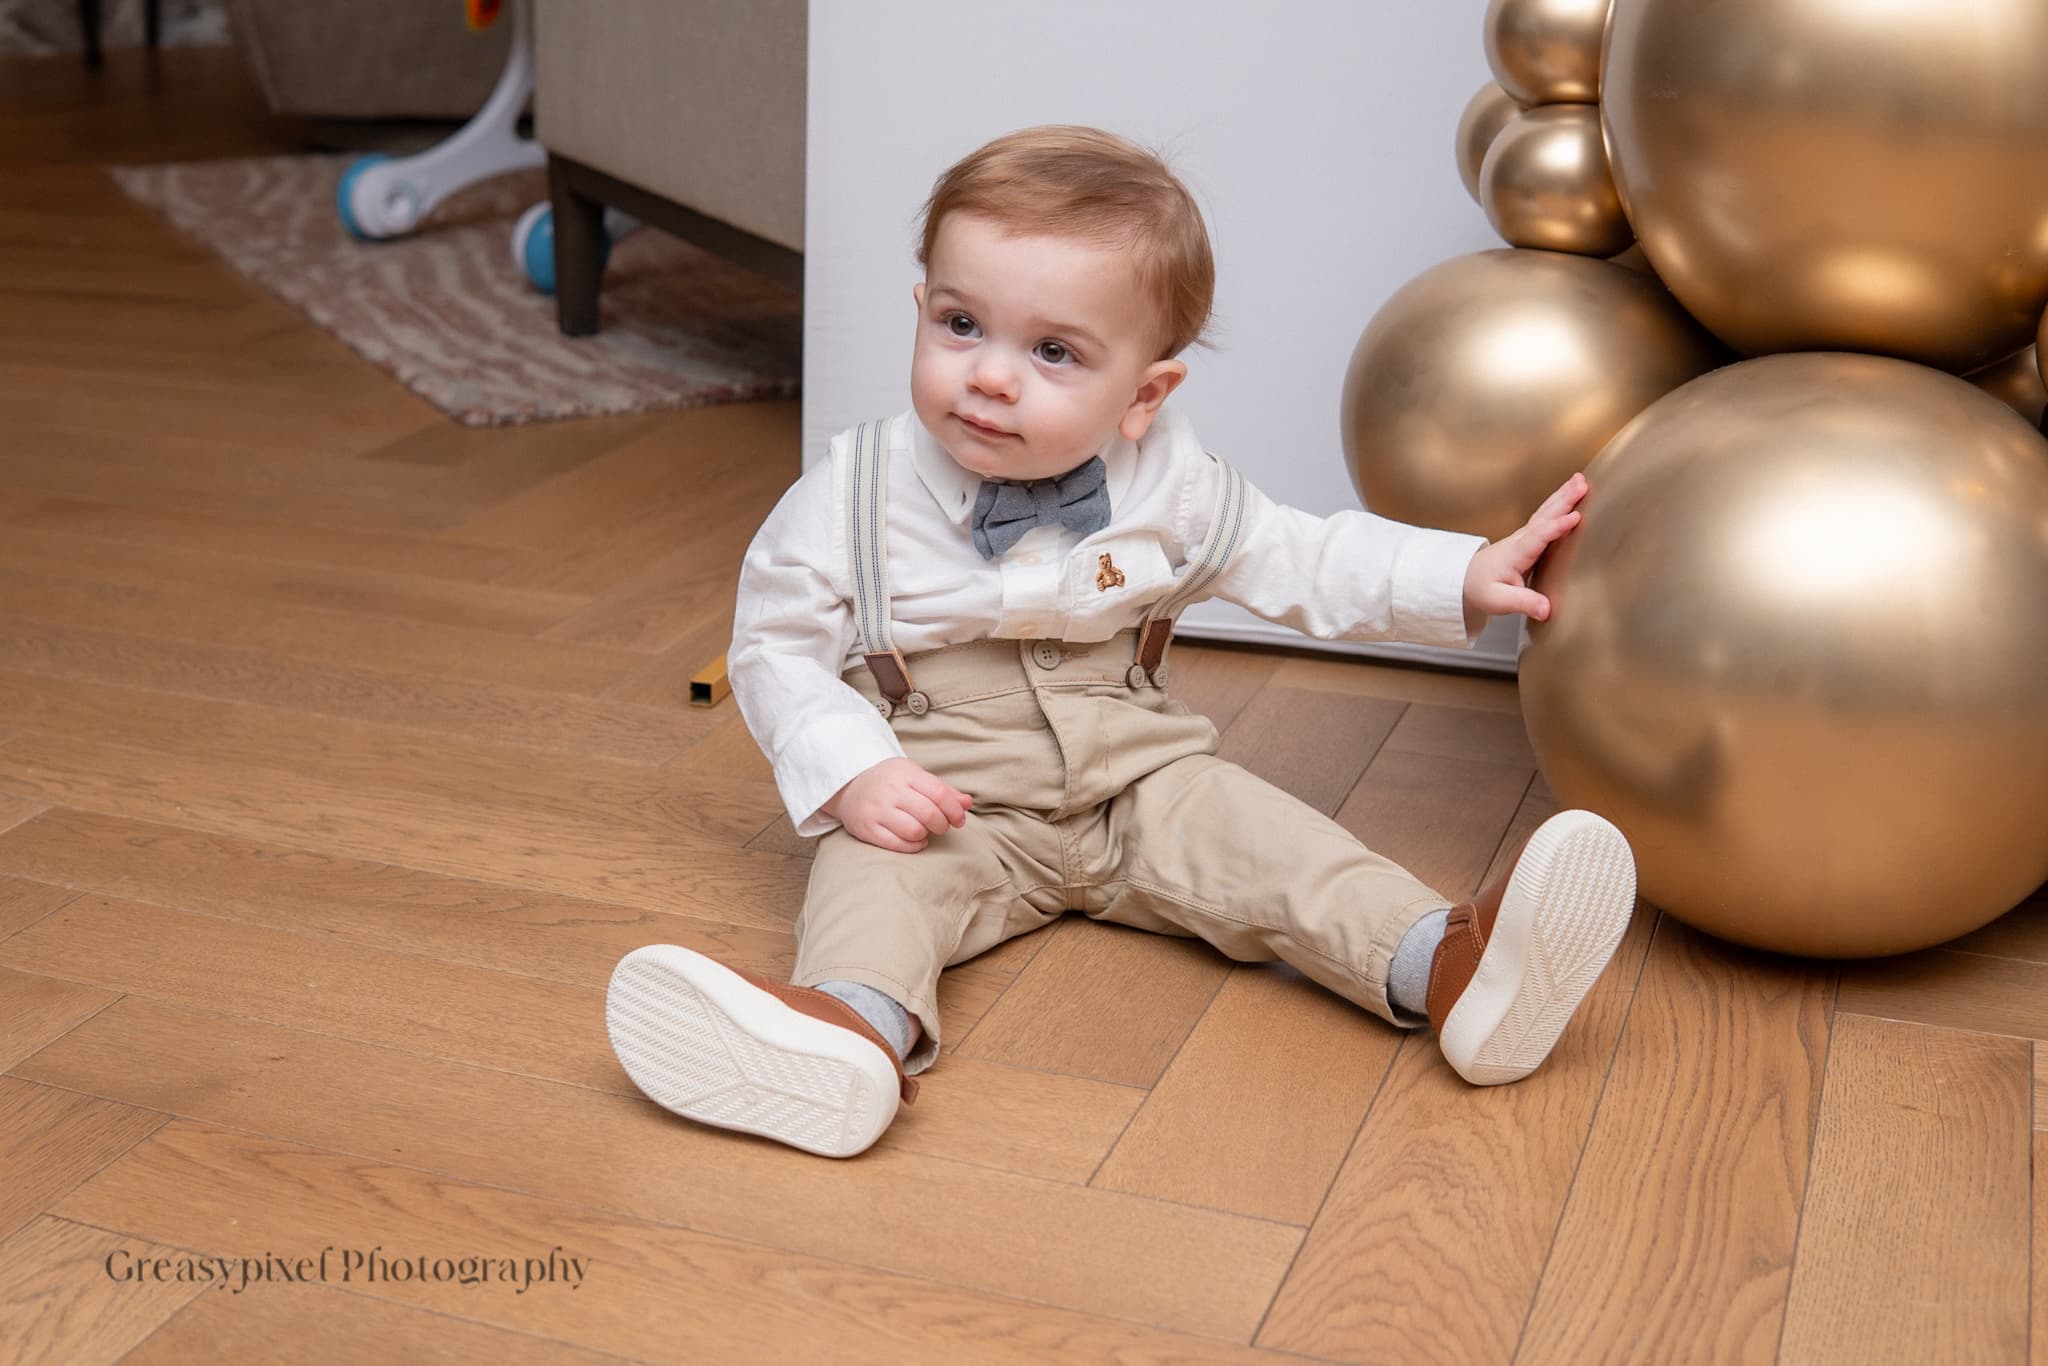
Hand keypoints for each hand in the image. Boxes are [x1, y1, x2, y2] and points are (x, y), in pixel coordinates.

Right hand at [822, 757, 972, 853]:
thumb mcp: (915, 777)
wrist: (848, 785)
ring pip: (913, 831)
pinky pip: (897, 844)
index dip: (954, 810)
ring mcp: (876, 810)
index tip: (959, 820)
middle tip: (941, 827)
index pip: (939, 793)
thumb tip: (967, 803)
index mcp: (905, 773)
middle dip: (942, 825)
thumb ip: (942, 790)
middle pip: (928, 814)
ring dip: (925, 835)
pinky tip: (914, 840)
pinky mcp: (866, 828)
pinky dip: (912, 846)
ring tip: (924, 832)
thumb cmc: (890, 782)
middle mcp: (889, 790)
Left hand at [1462, 472, 1586, 633]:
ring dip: (1563, 495)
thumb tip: (1546, 609)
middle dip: (1563, 499)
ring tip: (1579, 480)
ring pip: (1545, 512)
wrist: (1465, 580)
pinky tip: (1570, 494)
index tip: (1575, 517)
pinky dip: (1558, 503)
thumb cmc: (1481, 589)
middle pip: (1544, 516)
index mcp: (1516, 553)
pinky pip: (1546, 517)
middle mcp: (1520, 540)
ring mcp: (1524, 536)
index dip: (1556, 527)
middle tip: (1581, 483)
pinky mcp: (1529, 538)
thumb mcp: (1499, 601)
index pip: (1538, 537)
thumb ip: (1523, 603)